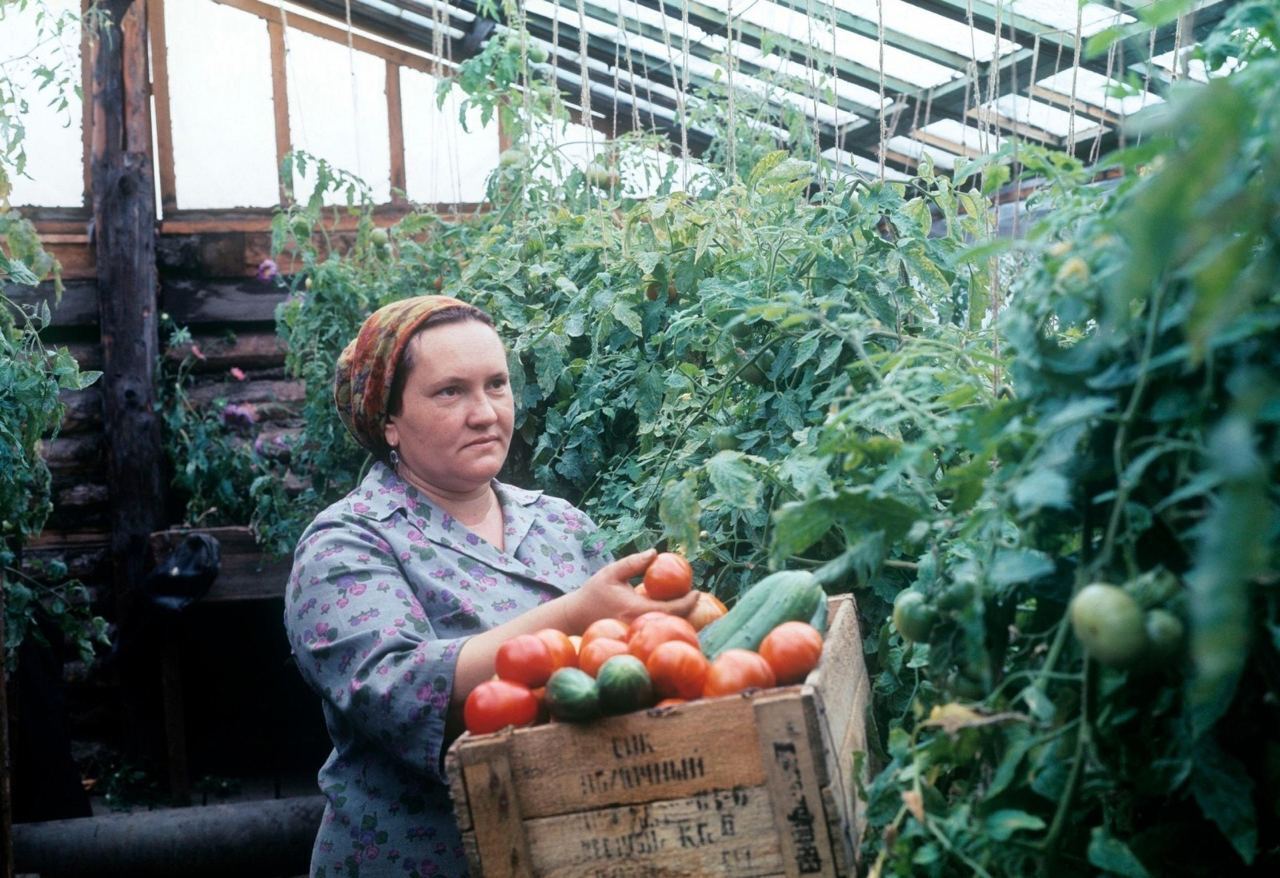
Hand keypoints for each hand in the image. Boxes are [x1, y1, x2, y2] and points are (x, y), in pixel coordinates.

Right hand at [563, 549, 700, 630]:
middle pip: (674, 623)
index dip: (689, 602)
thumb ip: (633, 562)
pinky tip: (671, 613)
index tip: (697, 591)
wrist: (575, 618)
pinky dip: (667, 624)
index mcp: (636, 610)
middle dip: (688, 610)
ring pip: (666, 630)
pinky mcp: (634, 640)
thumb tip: (655, 553)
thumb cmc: (593, 593)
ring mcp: (637, 636)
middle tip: (694, 595)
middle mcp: (639, 626)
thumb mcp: (611, 572)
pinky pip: (656, 633)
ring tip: (686, 603)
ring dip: (679, 618)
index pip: (672, 609)